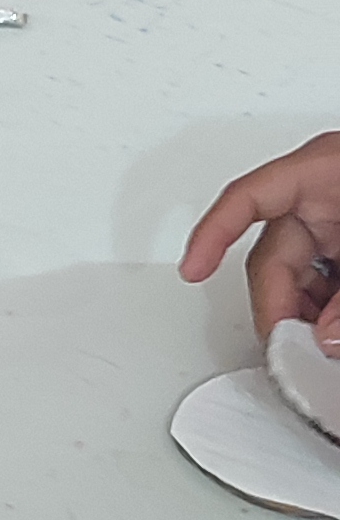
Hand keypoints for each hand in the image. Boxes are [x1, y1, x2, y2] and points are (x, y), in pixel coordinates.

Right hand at [182, 133, 339, 350]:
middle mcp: (319, 193)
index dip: (213, 232)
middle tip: (294, 349)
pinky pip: (317, 278)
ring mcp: (332, 218)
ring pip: (293, 275)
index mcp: (322, 169)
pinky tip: (329, 327)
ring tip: (323, 341)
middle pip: (271, 257)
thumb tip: (325, 336)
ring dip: (303, 315)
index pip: (247, 197)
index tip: (193, 268)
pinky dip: (320, 308)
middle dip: (281, 308)